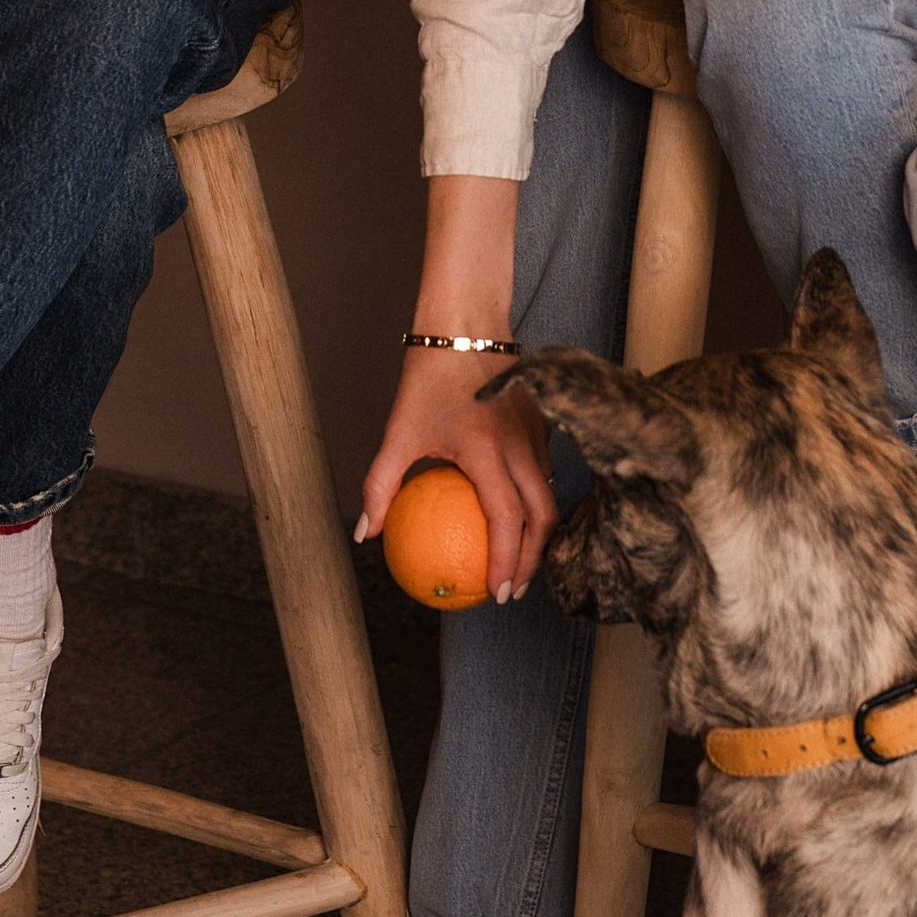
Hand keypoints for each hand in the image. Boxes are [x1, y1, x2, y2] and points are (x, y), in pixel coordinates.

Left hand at [355, 353, 557, 603]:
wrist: (466, 323)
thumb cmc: (429, 377)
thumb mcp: (399, 431)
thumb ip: (381, 484)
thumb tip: (366, 533)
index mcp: (488, 451)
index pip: (506, 519)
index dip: (505, 562)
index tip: (495, 592)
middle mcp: (521, 446)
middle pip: (542, 517)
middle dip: (531, 561)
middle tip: (512, 591)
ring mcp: (538, 434)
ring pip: (550, 496)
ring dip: (539, 534)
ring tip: (519, 562)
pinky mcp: (543, 424)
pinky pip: (547, 473)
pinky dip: (538, 503)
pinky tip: (518, 517)